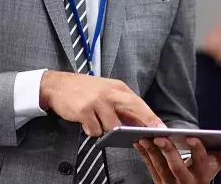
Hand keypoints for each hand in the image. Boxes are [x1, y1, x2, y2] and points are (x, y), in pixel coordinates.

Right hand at [40, 71, 163, 135]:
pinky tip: (86, 121)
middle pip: (134, 108)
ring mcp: (97, 101)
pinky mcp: (84, 110)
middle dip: (144, 123)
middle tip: (149, 135)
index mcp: (118, 88)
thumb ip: (121, 107)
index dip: (151, 117)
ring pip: (112, 126)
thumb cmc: (85, 90)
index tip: (162, 128)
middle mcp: (110, 92)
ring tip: (96, 120)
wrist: (58, 85)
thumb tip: (138, 124)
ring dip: (105, 129)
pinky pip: (95, 130)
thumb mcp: (106, 92)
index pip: (139, 103)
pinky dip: (92, 130)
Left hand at [135, 137, 220, 183]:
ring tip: (145, 137)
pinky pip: (150, 169)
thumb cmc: (206, 172)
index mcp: (203, 175)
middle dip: (169, 152)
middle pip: (177, 167)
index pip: (202, 162)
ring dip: (151, 152)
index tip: (192, 136)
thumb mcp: (219, 164)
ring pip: (160, 168)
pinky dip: (144, 155)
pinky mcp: (159, 183)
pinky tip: (138, 142)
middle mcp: (187, 182)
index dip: (197, 150)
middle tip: (160, 137)